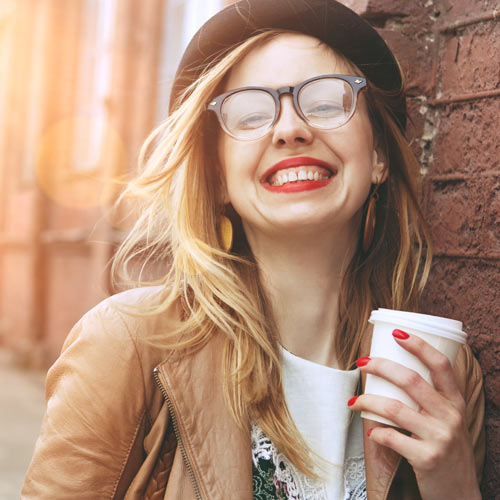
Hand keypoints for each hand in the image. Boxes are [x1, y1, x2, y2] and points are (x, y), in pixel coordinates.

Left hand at [348, 330, 480, 499]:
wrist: (461, 495)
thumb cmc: (448, 452)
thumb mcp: (450, 422)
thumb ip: (432, 401)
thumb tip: (393, 374)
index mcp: (455, 403)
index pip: (441, 365)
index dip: (418, 345)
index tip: (397, 333)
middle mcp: (450, 416)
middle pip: (411, 380)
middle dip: (381, 366)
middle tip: (362, 363)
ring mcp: (439, 438)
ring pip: (394, 407)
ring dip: (367, 400)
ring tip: (354, 401)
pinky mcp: (426, 459)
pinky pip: (391, 437)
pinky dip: (376, 432)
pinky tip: (371, 431)